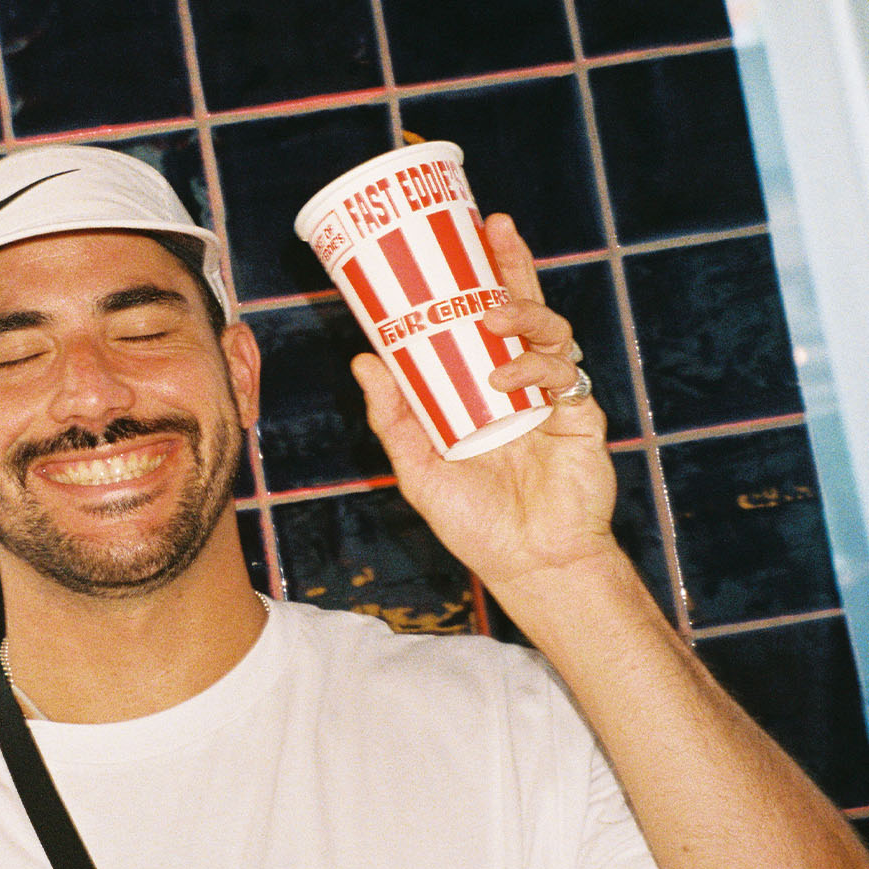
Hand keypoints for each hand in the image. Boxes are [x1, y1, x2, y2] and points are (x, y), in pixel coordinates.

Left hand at [350, 214, 616, 591]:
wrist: (530, 564)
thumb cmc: (473, 522)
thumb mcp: (417, 468)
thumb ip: (392, 416)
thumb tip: (363, 359)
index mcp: (476, 388)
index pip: (475, 321)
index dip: (472, 278)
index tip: (455, 237)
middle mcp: (516, 383)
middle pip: (519, 307)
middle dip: (510, 263)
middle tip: (494, 227)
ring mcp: (551, 396)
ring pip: (549, 329)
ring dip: (521, 311)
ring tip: (490, 313)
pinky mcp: (580, 415)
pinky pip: (565, 372)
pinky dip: (535, 365)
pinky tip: (507, 375)